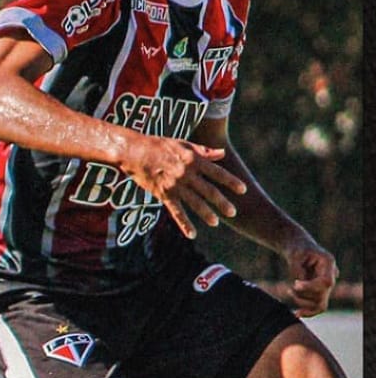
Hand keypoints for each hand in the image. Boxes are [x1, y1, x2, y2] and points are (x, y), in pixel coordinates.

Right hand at [121, 135, 246, 239]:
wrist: (134, 151)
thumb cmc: (158, 145)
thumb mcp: (182, 144)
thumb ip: (203, 151)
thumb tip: (222, 153)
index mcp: (193, 160)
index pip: (217, 172)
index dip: (231, 181)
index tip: (243, 190)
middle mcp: (186, 174)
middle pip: (209, 191)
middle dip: (222, 202)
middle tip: (233, 212)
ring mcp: (175, 185)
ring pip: (195, 203)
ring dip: (207, 214)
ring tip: (216, 222)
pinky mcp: (163, 194)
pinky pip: (176, 212)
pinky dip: (185, 224)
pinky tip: (192, 234)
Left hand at [283, 241, 337, 316]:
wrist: (299, 250)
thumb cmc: (297, 250)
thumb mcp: (295, 254)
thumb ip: (297, 269)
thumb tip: (298, 285)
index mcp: (328, 263)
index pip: (326, 282)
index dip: (311, 287)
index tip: (295, 283)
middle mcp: (331, 275)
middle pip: (323, 294)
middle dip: (303, 295)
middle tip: (289, 288)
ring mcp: (327, 285)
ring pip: (320, 304)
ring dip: (302, 302)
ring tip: (288, 291)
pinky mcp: (320, 291)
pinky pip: (318, 307)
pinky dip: (308, 312)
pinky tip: (296, 314)